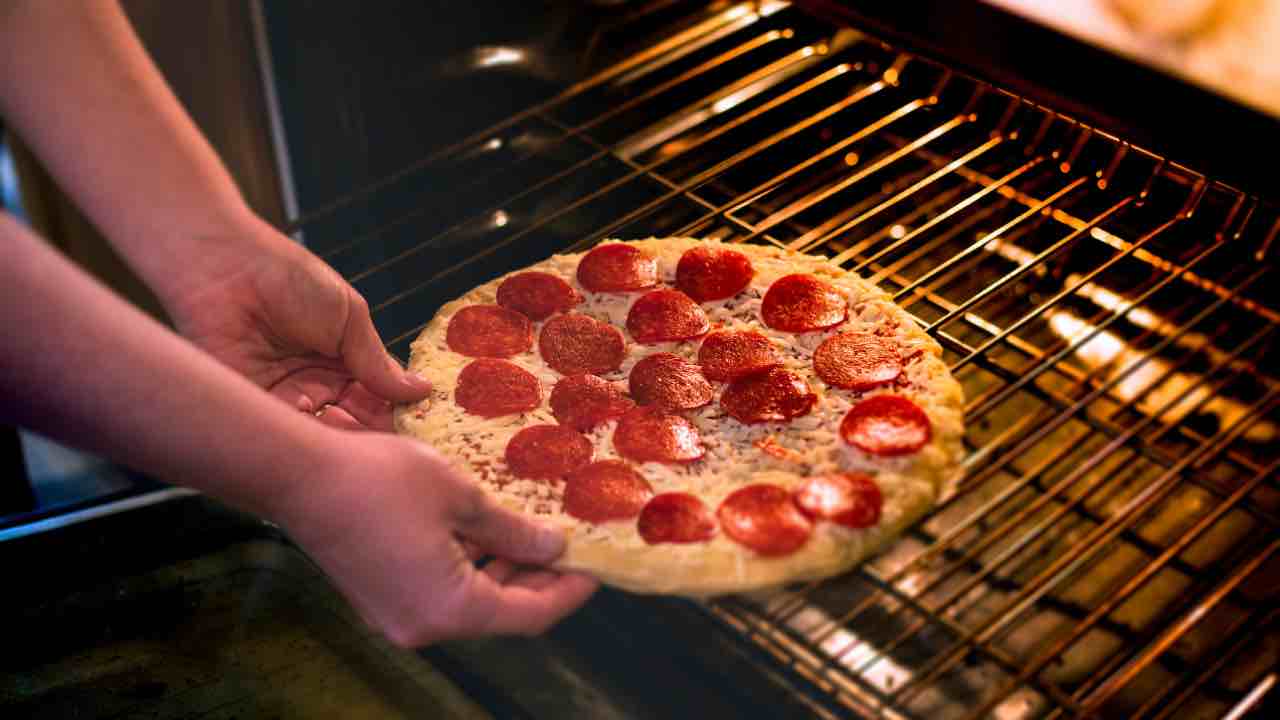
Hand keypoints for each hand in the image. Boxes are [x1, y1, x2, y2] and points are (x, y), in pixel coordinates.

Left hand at [162, 213, 427, 430]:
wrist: (225, 267)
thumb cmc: (289, 279)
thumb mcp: (348, 316)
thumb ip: (378, 361)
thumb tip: (420, 390)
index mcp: (341, 362)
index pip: (376, 399)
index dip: (398, 414)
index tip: (423, 429)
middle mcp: (314, 385)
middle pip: (354, 422)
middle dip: (377, 435)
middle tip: (403, 449)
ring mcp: (284, 399)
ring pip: (324, 433)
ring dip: (348, 441)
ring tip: (374, 447)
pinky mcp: (254, 407)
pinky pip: (288, 432)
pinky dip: (312, 439)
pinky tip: (334, 437)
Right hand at [278, 431, 598, 645]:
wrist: (299, 475)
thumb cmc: (379, 480)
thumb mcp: (462, 497)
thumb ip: (514, 529)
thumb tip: (554, 547)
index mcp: (450, 609)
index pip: (531, 614)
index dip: (570, 590)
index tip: (598, 564)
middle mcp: (424, 625)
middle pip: (501, 612)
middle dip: (540, 578)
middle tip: (572, 542)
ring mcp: (399, 615)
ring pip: (471, 600)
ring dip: (505, 569)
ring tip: (536, 529)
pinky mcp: (382, 597)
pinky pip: (442, 590)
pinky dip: (471, 566)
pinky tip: (489, 529)